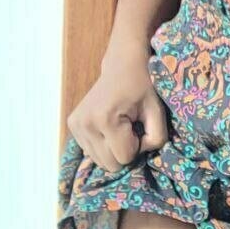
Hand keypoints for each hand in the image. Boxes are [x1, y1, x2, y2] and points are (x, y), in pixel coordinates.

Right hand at [66, 42, 167, 172]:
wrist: (123, 64)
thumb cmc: (143, 86)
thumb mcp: (157, 111)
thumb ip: (156, 138)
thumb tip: (140, 155)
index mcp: (105, 120)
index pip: (125, 158)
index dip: (138, 147)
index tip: (139, 126)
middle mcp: (85, 124)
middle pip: (110, 164)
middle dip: (125, 151)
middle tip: (131, 128)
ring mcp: (76, 125)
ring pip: (100, 161)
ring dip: (114, 149)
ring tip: (120, 126)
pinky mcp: (72, 125)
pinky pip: (91, 152)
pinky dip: (103, 145)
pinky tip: (109, 126)